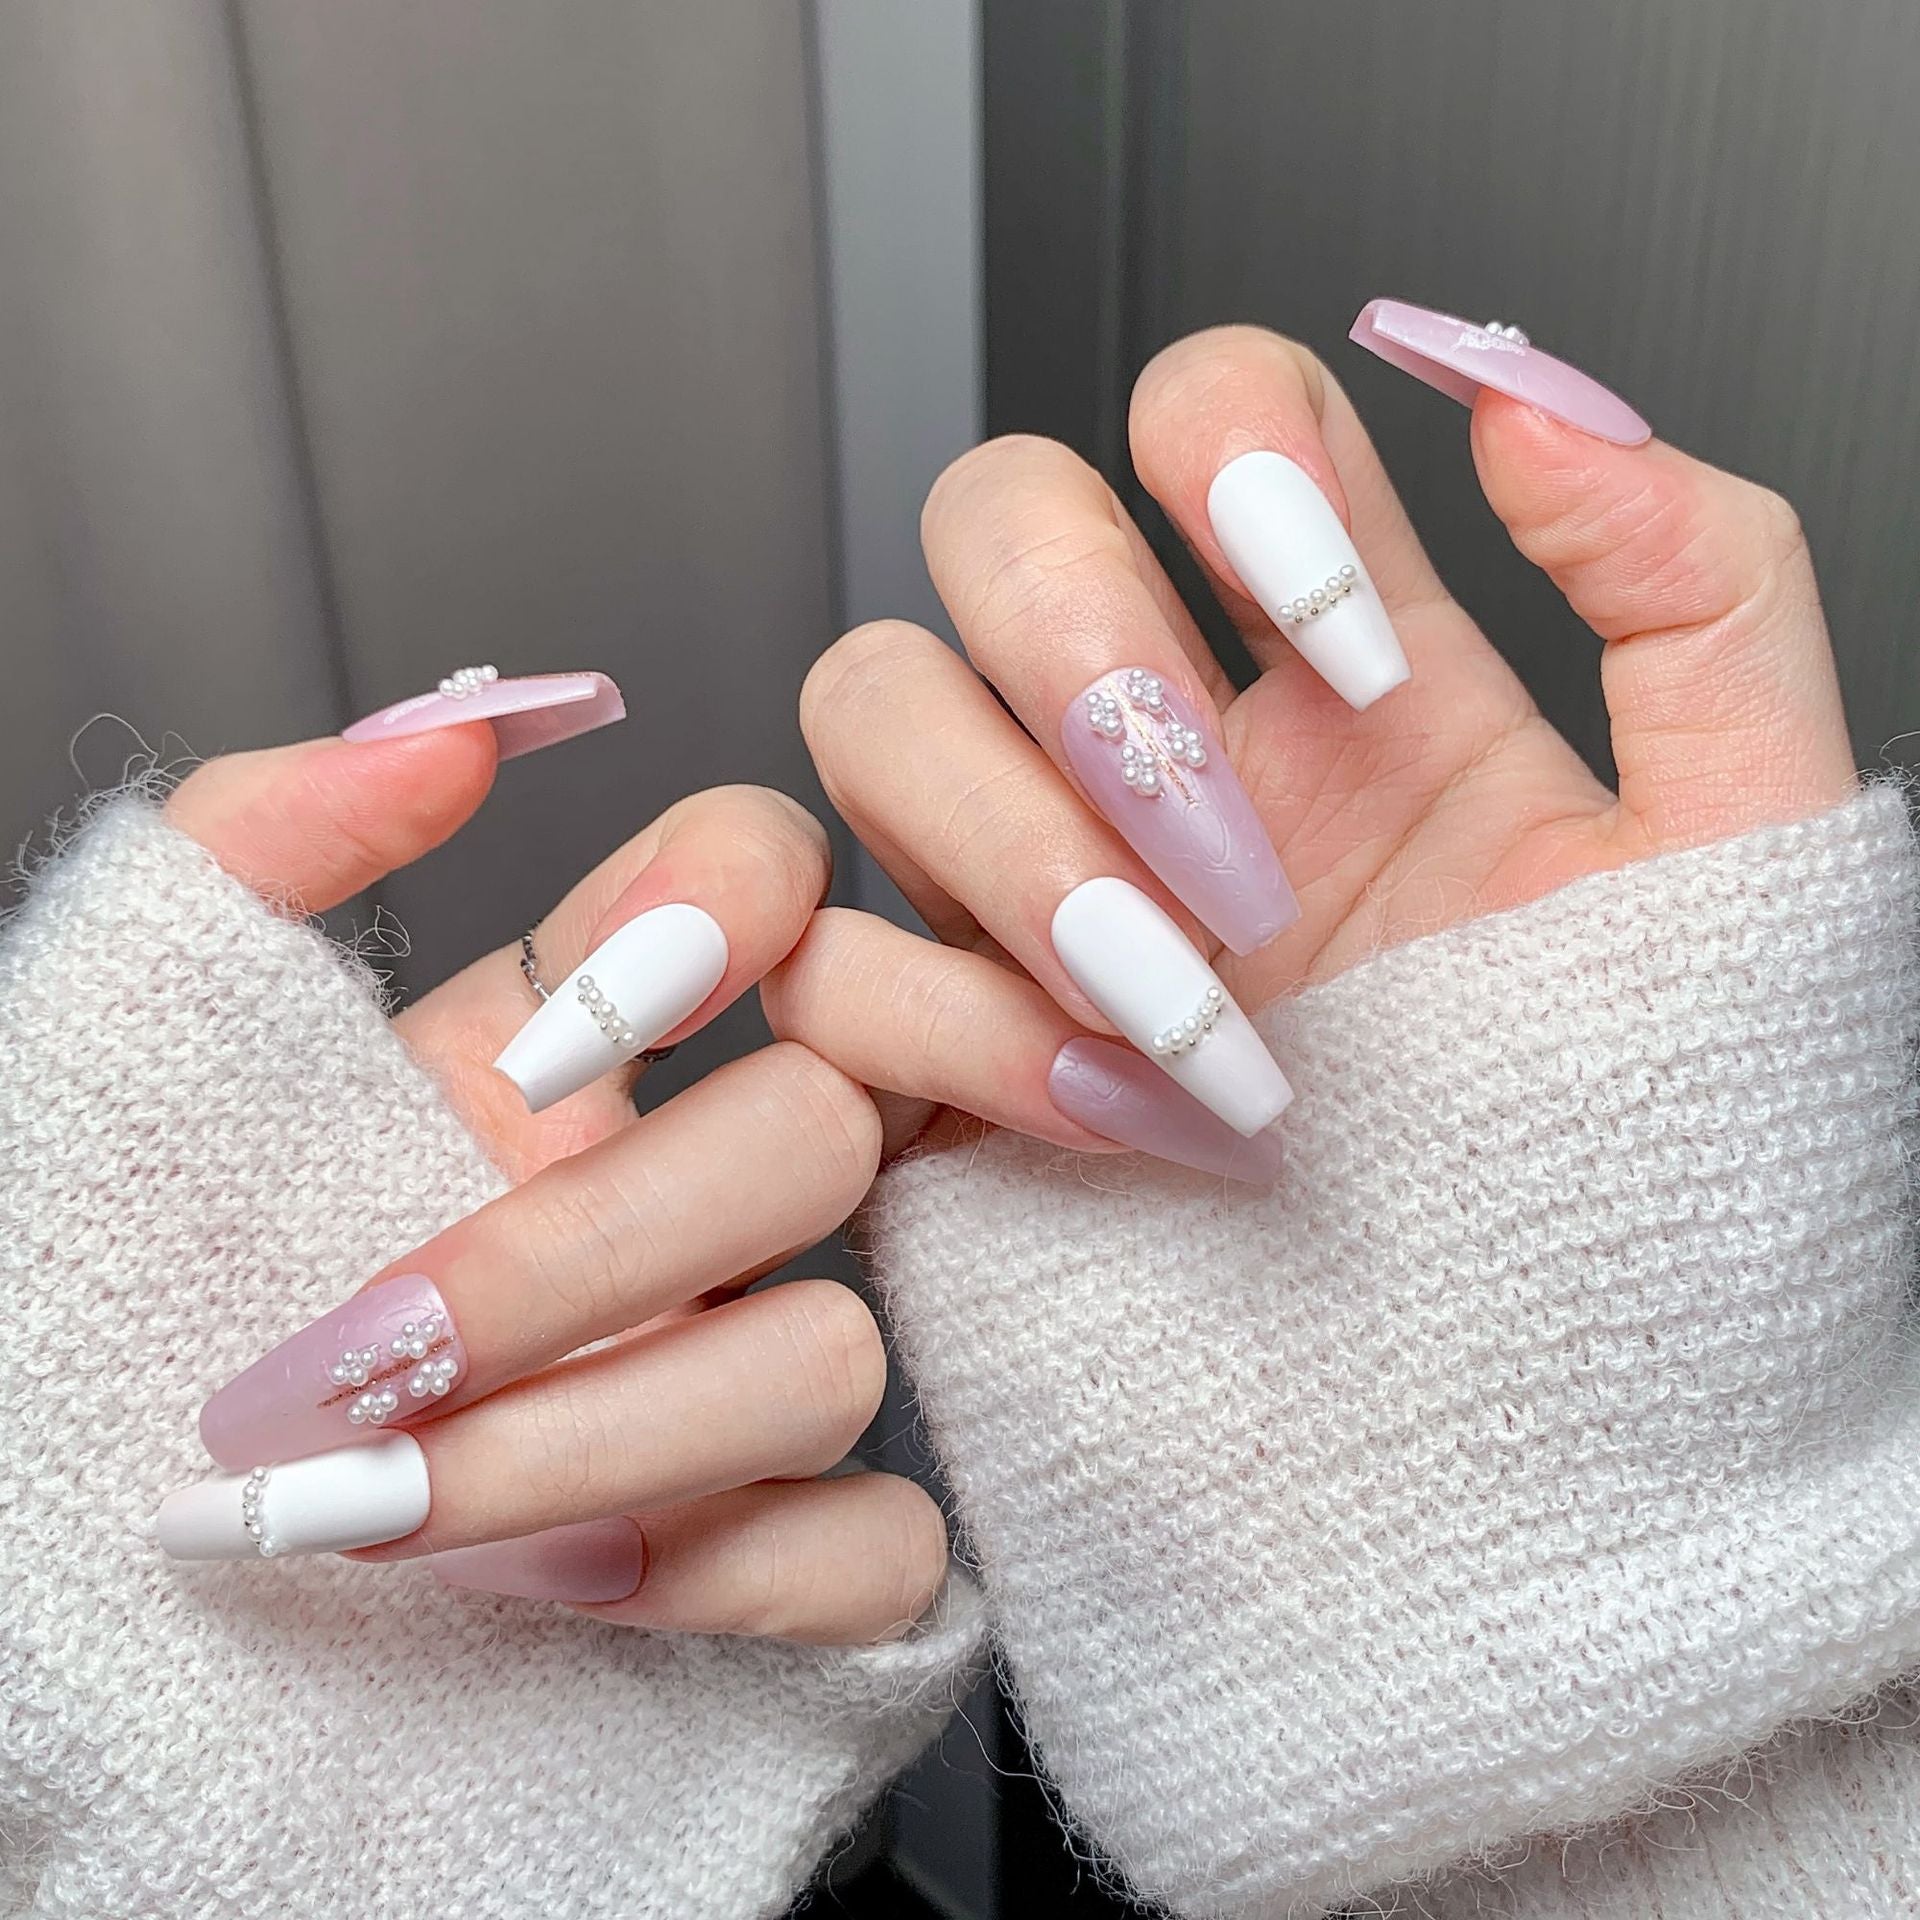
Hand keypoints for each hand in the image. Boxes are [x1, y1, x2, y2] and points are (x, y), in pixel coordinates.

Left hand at [157, 715, 946, 1642]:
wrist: (35, 1582)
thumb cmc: (68, 1302)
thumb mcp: (118, 1048)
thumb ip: (261, 838)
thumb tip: (466, 731)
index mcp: (558, 1052)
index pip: (769, 882)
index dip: (735, 903)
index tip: (572, 1018)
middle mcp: (678, 1199)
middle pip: (824, 1135)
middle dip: (588, 1254)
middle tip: (378, 1344)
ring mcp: (738, 1379)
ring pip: (841, 1354)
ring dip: (611, 1436)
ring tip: (394, 1509)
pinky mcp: (777, 1561)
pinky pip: (882, 1550)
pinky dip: (730, 1573)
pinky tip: (562, 1590)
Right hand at [766, 319, 1855, 1178]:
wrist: (1569, 1425)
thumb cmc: (1666, 1165)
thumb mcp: (1748, 855)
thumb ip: (1701, 585)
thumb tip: (1517, 390)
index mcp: (1345, 683)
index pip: (1206, 412)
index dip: (1231, 449)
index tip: (1357, 647)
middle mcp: (1168, 762)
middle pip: (985, 516)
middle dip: (1076, 640)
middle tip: (1235, 849)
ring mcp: (1032, 902)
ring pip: (868, 706)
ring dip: (1012, 841)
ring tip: (1194, 1006)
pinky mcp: (935, 1066)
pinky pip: (827, 964)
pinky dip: (948, 1025)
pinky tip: (1115, 1113)